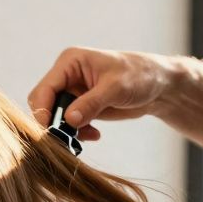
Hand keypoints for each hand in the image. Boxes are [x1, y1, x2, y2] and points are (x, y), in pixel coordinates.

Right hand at [27, 48, 175, 140]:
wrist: (159, 86)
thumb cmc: (141, 75)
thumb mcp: (116, 88)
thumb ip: (91, 104)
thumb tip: (68, 120)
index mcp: (70, 62)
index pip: (45, 88)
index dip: (43, 110)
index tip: (50, 130)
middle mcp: (67, 75)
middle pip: (44, 103)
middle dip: (54, 123)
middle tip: (66, 139)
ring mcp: (73, 92)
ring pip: (54, 116)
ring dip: (66, 131)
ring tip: (86, 136)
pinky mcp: (80, 106)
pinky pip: (67, 124)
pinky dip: (77, 133)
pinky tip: (94, 134)